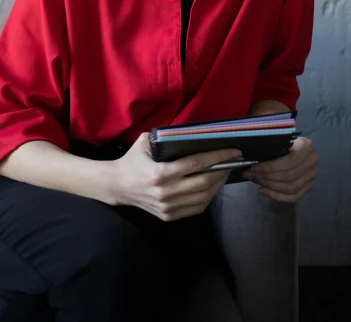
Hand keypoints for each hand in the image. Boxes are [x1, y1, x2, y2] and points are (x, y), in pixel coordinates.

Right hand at [112, 132, 240, 220]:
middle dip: (222, 170)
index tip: (234, 152)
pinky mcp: (169, 216)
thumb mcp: (145, 142)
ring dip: (218, 184)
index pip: (196, 164)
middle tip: (233, 161)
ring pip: (203, 198)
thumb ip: (165, 136)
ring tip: (225, 172)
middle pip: (204, 182)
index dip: (218, 157)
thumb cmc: (132, 160)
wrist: (117, 186)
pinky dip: (208, 197)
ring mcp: (168, 207)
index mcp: (160, 172)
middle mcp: (166, 192)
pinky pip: (196, 209)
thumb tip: (191, 133)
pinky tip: (212, 186)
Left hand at [243, 136, 317, 202]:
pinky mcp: (309, 186)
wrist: (294, 145)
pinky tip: (263, 190)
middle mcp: (312, 161)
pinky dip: (277, 196)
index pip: (290, 161)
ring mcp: (312, 175)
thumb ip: (269, 145)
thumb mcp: (277, 137)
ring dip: (270, 186)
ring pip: (291, 188)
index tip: (254, 167)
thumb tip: (249, 155)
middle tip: (250, 175)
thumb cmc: (282, 140)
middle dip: (267, 177)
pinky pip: (294, 197)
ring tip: (255, 180)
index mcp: (306, 146)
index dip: (271, 167)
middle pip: (289, 176)